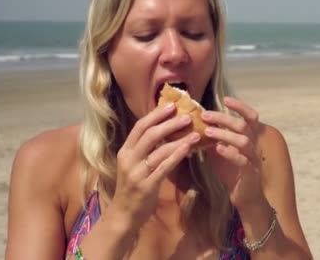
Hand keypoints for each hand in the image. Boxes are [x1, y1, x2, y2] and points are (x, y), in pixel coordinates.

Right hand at [108, 103, 201, 230]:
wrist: (124, 214)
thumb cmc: (133, 187)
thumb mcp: (134, 164)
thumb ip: (146, 149)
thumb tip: (168, 130)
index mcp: (125, 150)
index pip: (140, 126)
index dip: (156, 114)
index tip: (172, 105)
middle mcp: (128, 159)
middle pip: (150, 135)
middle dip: (169, 123)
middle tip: (187, 116)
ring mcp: (136, 173)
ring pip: (159, 150)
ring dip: (179, 139)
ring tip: (195, 132)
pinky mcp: (146, 185)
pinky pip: (164, 167)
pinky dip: (177, 156)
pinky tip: (188, 149)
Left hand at [201, 97, 265, 209]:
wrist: (245, 197)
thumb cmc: (233, 172)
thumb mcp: (222, 152)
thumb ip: (215, 139)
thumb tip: (197, 125)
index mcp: (250, 138)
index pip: (251, 117)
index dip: (240, 106)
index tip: (225, 99)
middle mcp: (254, 146)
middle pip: (243, 125)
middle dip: (224, 118)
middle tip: (206, 115)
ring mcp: (254, 159)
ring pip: (243, 140)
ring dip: (225, 134)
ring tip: (208, 131)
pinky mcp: (250, 173)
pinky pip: (242, 160)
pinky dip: (230, 153)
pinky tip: (218, 149)